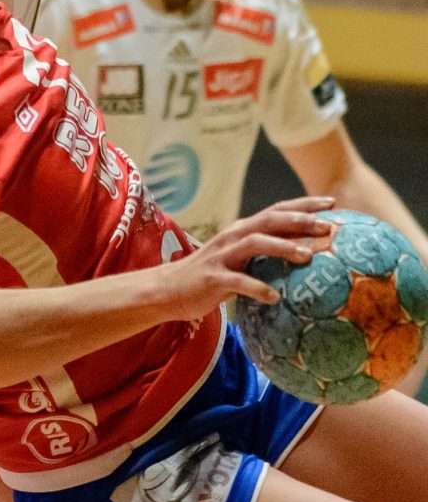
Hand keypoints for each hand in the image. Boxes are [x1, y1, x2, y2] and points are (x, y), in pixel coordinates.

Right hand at [159, 197, 336, 323]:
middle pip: (270, 221)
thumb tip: (306, 255)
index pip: (277, 211)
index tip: (332, 203)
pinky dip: (258, 288)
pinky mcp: (212, 278)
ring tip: (307, 257)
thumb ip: (265, 254)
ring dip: (282, 247)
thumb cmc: (211, 277)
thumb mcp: (240, 260)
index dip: (304, 205)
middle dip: (300, 221)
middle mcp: (233, 237)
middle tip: (328, 227)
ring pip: (255, 243)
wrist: (169, 290)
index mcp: (242, 231)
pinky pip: (238, 282)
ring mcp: (222, 256)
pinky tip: (274, 298)